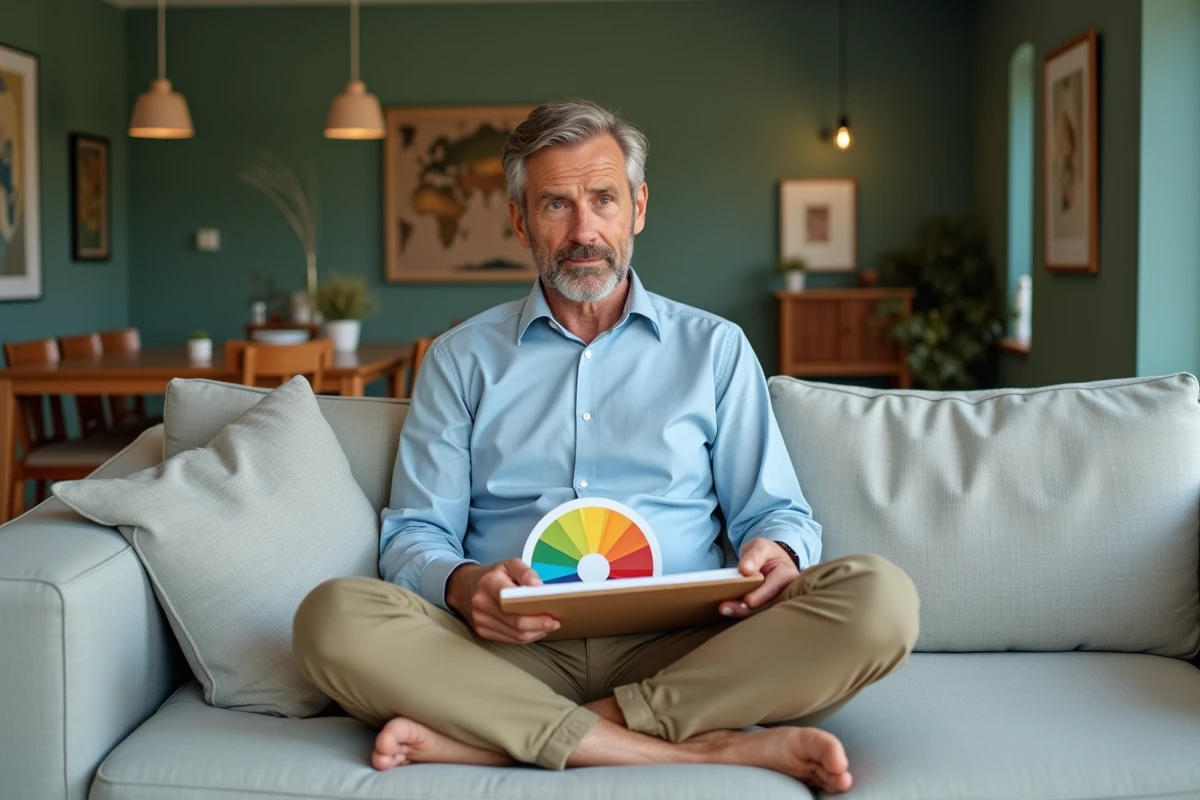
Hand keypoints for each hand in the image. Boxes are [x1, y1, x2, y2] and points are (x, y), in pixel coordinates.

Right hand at [445, 559, 559, 643]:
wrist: (462, 586)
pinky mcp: (481, 631)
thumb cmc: (492, 575)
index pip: (514, 603)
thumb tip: (540, 588)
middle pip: (516, 623)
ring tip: (548, 626)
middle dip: (539, 625)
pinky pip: (508, 640)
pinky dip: (524, 637)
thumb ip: (526, 572)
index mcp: (489, 583)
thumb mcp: (509, 565)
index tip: (552, 614)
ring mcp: (480, 620)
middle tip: (555, 622)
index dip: (535, 612)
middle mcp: (481, 603)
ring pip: (514, 635)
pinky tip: (534, 630)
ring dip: (535, 633)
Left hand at [719, 538, 800, 619]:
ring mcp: (776, 601)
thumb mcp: (760, 546)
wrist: (770, 560)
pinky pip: (754, 612)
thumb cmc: (766, 552)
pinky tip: (727, 610)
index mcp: (787, 575)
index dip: (760, 595)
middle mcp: (785, 592)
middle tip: (724, 608)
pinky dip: (740, 612)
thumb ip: (753, 555)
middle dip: (746, 609)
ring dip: (740, 612)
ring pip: (759, 612)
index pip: (773, 588)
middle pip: (766, 605)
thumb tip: (745, 570)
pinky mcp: (766, 606)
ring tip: (723, 609)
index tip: (747, 600)